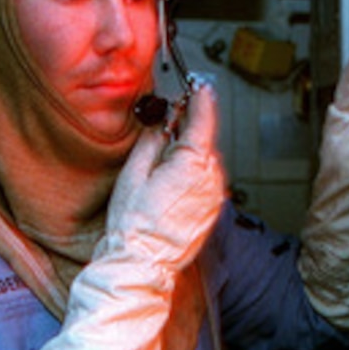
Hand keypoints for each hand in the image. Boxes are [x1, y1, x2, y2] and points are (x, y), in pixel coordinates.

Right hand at [103, 84, 225, 270]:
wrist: (142, 263)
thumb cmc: (134, 224)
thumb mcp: (134, 173)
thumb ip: (151, 141)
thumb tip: (159, 124)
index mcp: (193, 163)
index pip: (204, 120)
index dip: (201, 100)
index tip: (200, 86)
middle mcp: (211, 179)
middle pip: (204, 141)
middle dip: (189, 130)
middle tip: (169, 120)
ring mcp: (215, 197)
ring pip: (205, 163)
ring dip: (189, 155)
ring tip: (164, 160)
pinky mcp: (212, 212)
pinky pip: (206, 182)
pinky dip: (193, 175)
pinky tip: (172, 182)